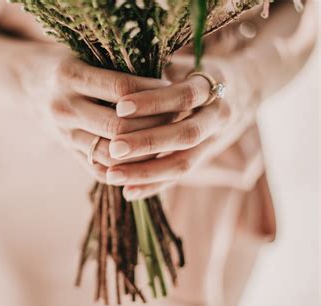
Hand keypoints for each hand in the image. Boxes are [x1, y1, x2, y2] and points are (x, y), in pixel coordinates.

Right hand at [14, 43, 175, 181]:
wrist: (24, 82)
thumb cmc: (64, 63)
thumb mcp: (84, 54)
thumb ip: (116, 69)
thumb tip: (165, 84)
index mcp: (69, 75)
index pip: (122, 89)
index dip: (153, 93)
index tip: (174, 91)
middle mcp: (64, 107)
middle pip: (118, 126)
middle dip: (153, 125)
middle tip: (178, 119)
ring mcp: (63, 133)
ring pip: (110, 154)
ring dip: (143, 152)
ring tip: (167, 141)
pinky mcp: (66, 150)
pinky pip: (99, 169)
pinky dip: (125, 170)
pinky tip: (146, 160)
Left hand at [104, 55, 259, 199]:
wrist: (245, 89)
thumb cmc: (199, 71)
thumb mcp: (185, 61)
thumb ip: (160, 69)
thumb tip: (117, 72)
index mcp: (212, 86)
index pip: (184, 95)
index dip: (153, 101)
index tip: (119, 106)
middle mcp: (217, 117)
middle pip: (185, 134)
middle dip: (147, 142)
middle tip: (113, 148)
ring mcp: (213, 141)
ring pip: (184, 162)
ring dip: (146, 172)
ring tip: (112, 175)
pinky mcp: (205, 159)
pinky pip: (180, 177)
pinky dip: (153, 185)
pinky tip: (127, 193)